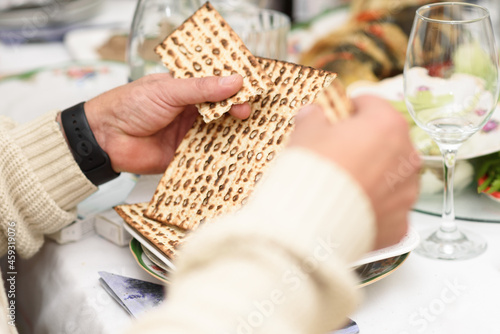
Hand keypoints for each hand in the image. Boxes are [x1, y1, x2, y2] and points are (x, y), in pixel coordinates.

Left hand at [83, 73, 250, 173]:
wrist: (106, 138)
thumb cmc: (129, 105)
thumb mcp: (167, 90)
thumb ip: (201, 89)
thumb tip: (234, 81)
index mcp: (187, 88)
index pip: (217, 84)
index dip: (235, 85)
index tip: (251, 87)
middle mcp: (192, 110)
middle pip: (223, 109)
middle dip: (237, 109)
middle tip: (245, 111)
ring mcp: (190, 133)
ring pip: (220, 132)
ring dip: (233, 133)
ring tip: (249, 132)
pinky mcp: (187, 154)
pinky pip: (209, 154)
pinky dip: (221, 155)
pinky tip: (234, 153)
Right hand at [290, 95, 420, 248]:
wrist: (310, 222)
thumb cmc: (311, 171)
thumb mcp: (305, 132)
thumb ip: (313, 117)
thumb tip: (312, 115)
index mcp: (388, 125)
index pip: (372, 104)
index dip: (350, 109)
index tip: (336, 118)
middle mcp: (406, 157)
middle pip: (387, 141)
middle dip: (365, 144)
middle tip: (337, 154)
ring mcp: (406, 194)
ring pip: (392, 176)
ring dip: (374, 176)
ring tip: (344, 185)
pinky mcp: (400, 224)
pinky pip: (388, 209)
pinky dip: (373, 208)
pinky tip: (350, 208)